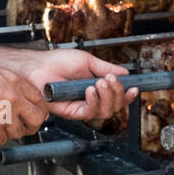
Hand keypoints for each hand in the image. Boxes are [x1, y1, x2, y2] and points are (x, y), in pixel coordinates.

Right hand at [0, 61, 48, 145]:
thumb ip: (14, 85)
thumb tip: (25, 97)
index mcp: (16, 83)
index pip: (40, 100)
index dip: (38, 110)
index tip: (35, 114)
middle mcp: (13, 98)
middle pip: (36, 119)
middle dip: (31, 125)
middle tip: (24, 126)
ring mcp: (3, 114)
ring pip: (18, 133)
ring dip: (9, 132)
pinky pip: (0, 140)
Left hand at [15, 50, 138, 121]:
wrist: (38, 66)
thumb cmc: (57, 62)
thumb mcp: (87, 61)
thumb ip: (106, 68)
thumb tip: (125, 74)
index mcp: (96, 87)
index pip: (116, 97)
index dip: (127, 95)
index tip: (134, 88)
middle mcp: (90, 99)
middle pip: (114, 106)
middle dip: (118, 93)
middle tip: (110, 79)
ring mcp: (81, 107)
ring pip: (105, 112)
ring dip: (107, 97)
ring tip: (99, 83)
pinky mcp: (72, 112)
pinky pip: (89, 113)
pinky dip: (94, 101)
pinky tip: (90, 90)